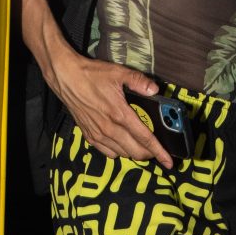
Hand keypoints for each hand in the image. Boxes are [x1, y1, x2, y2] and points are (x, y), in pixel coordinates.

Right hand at [50, 45, 170, 166]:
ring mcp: (98, 134)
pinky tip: (122, 144)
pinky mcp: (89, 136)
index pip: (145, 138)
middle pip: (136, 151)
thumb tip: (154, 90)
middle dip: (149, 154)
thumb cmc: (91, 75)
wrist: (66, 78)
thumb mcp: (118, 73)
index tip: (169, 161)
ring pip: (123, 154)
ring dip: (134, 153)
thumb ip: (139, 81)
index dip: (159, 152)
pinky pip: (108, 153)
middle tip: (156, 150)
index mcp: (120, 114)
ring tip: (141, 146)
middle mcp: (109, 128)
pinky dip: (118, 152)